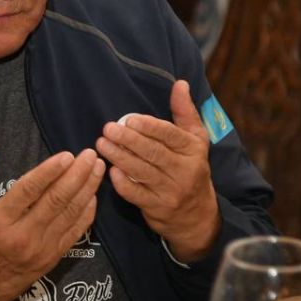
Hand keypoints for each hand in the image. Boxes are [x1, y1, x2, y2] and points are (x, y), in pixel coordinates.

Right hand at [0, 148, 104, 300]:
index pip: (29, 191)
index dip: (50, 171)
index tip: (67, 155)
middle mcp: (22, 237)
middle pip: (56, 200)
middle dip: (77, 175)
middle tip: (91, 155)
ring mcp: (40, 251)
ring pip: (70, 215)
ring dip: (87, 190)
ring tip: (99, 168)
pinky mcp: (50, 261)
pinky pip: (74, 234)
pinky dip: (86, 214)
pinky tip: (93, 196)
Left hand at [96, 80, 220, 263]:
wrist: (197, 216)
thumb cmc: (191, 168)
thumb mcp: (196, 140)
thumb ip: (185, 111)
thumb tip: (180, 83)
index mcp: (193, 150)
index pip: (170, 135)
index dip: (149, 127)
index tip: (129, 119)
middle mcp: (185, 170)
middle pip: (153, 152)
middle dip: (129, 140)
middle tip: (108, 128)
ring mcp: (171, 191)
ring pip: (142, 171)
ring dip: (119, 157)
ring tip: (102, 144)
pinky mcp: (157, 208)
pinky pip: (136, 194)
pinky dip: (122, 182)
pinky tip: (110, 170)